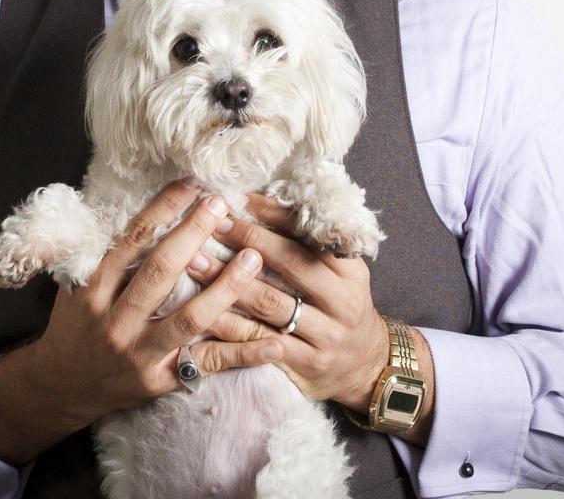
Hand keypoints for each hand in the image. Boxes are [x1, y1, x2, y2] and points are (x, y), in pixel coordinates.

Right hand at [0, 180, 282, 465]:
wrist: (61, 388)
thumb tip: (142, 205)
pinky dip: (243, 354)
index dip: (163, 208)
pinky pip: (208, 364)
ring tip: (254, 258)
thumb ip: (106, 251)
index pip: (132, 240)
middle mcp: (116, 321)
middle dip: (194, 234)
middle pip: (160, 272)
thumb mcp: (77, 284)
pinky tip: (275, 340)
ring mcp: (140, 354)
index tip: (192, 184)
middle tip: (223, 205)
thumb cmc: (76, 325)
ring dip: (226, 287)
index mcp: (95, 289)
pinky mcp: (161, 381)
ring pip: (189, 318)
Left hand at [187, 192, 390, 412]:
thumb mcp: (341, 272)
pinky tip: (205, 312)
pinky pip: (262, 341)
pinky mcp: (307, 362)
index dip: (273, 214)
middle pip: (291, 263)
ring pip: (271, 303)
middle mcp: (341, 300)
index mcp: (349, 269)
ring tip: (196, 261)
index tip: (240, 199)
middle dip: (248, 240)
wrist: (367, 365)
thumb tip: (261, 202)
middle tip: (214, 224)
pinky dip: (232, 327)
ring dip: (229, 281)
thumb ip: (309, 243)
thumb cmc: (341, 304)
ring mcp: (325, 334)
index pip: (309, 233)